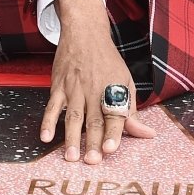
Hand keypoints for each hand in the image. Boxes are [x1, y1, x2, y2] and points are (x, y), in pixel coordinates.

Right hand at [39, 0, 154, 164]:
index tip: (110, 149)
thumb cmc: (107, 60)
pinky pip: (52, 106)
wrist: (85, 33)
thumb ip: (132, 110)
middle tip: (91, 161)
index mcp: (113, 90)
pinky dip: (48, 122)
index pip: (114, 114)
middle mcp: (93, 90)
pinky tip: (46, 137)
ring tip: (71, 157)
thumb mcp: (126, 81)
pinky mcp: (58, 86)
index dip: (113, 132)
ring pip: (73, 117)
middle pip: (93, 120)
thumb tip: (147, 134)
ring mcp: (74, 89)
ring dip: (71, 138)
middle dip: (92, 142)